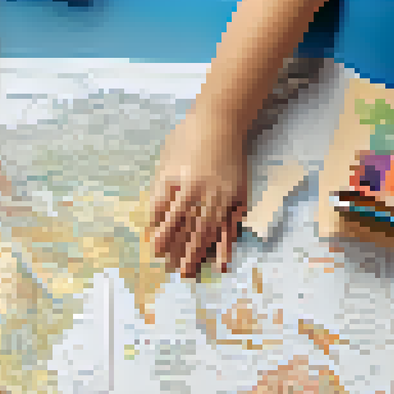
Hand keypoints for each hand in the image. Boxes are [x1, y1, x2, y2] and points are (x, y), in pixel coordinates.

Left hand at [147, 112, 247, 276]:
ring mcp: (222, 195)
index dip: (161, 234)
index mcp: (181, 181)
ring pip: (208, 230)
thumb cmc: (187, 140)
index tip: (156, 251)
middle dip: (178, 252)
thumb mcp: (166, 161)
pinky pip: (231, 226)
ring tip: (189, 273)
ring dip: (198, 254)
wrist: (221, 121)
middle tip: (172, 272)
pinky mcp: (238, 197)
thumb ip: (160, 191)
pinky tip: (222, 263)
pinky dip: (226, 246)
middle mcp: (202, 191)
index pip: (168, 215)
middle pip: (188, 228)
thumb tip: (154, 222)